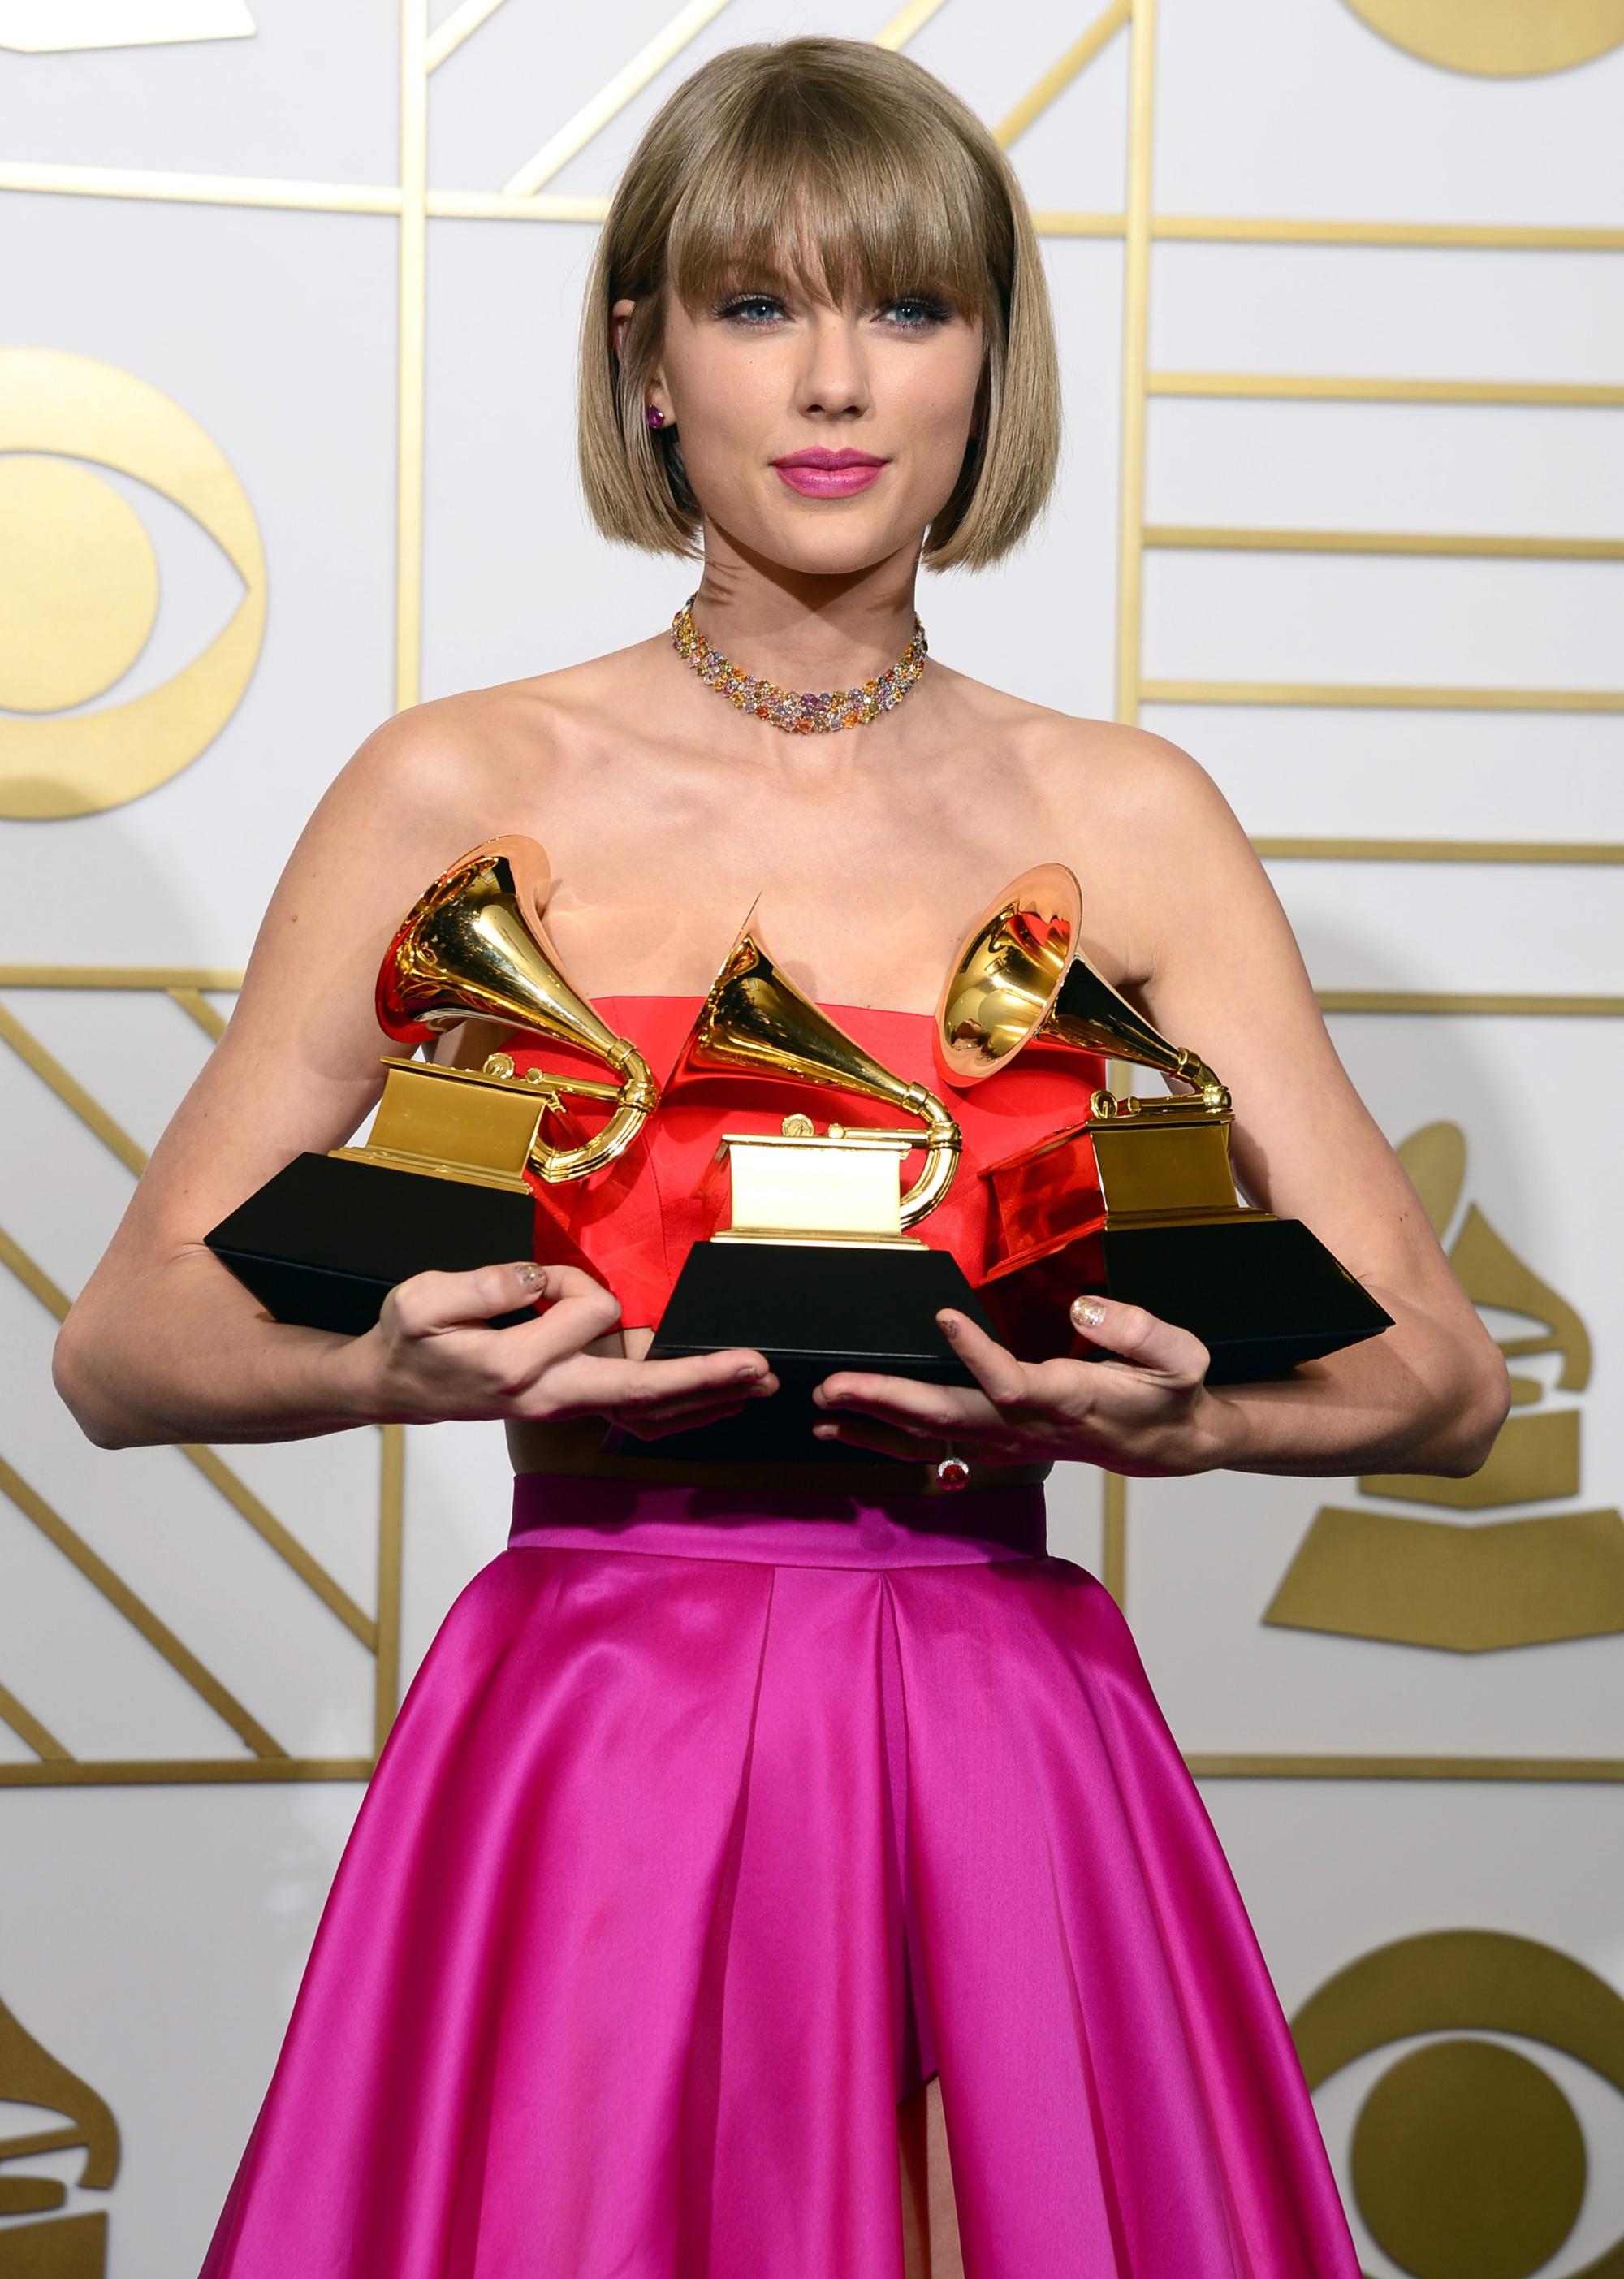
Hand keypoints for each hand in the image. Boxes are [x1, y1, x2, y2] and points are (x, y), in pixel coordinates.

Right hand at [341, 1260, 778, 1436]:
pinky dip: (680, 1410)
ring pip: (646, 1411)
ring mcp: (564, 1408)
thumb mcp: (422, 1299)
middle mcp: (550, 1397)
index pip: (586, 1313)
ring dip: (704, 1396)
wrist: (395, 1386)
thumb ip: (481, 1287)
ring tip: (756, 1383)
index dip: (575, 1280)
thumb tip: (537, 1279)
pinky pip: (635, 1417)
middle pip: (641, 1391)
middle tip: (757, 1367)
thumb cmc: (410, 1340)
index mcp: (517, 1369)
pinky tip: (715, 1403)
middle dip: (703, 1377)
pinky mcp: (570, 1406)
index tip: (540, 1278)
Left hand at [809, 1295, 1228, 1476]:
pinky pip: (931, 1446)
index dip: (977, 1355)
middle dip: (886, 1401)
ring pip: (930, 1437)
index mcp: (1066, 1401)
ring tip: (822, 1408)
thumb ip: (1140, 1332)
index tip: (945, 1317)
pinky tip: (844, 1427)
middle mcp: (1026, 1427)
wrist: (1167, 1444)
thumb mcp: (1180, 1358)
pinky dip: (884, 1438)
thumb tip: (1087, 1309)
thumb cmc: (1167, 1395)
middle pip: (948, 1418)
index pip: (1012, 1384)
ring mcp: (1005, 1443)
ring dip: (872, 1424)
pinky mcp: (994, 1444)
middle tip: (835, 1384)